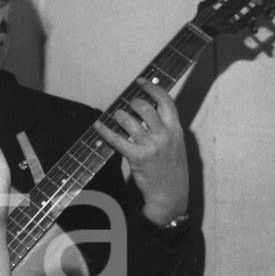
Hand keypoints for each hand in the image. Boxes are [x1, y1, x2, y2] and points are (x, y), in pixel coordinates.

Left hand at [92, 78, 188, 225]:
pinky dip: (105, 131)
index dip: (152, 88)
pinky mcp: (137, 157)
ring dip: (119, 116)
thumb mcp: (176, 145)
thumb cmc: (172, 170)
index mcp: (176, 129)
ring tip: (116, 116)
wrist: (171, 194)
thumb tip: (147, 113)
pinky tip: (98, 126)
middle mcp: (164, 135)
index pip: (166, 101)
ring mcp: (151, 146)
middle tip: (127, 106)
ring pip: (129, 121)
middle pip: (145, 108)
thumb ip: (165, 128)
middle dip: (132, 103)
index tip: (141, 81)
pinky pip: (117, 139)